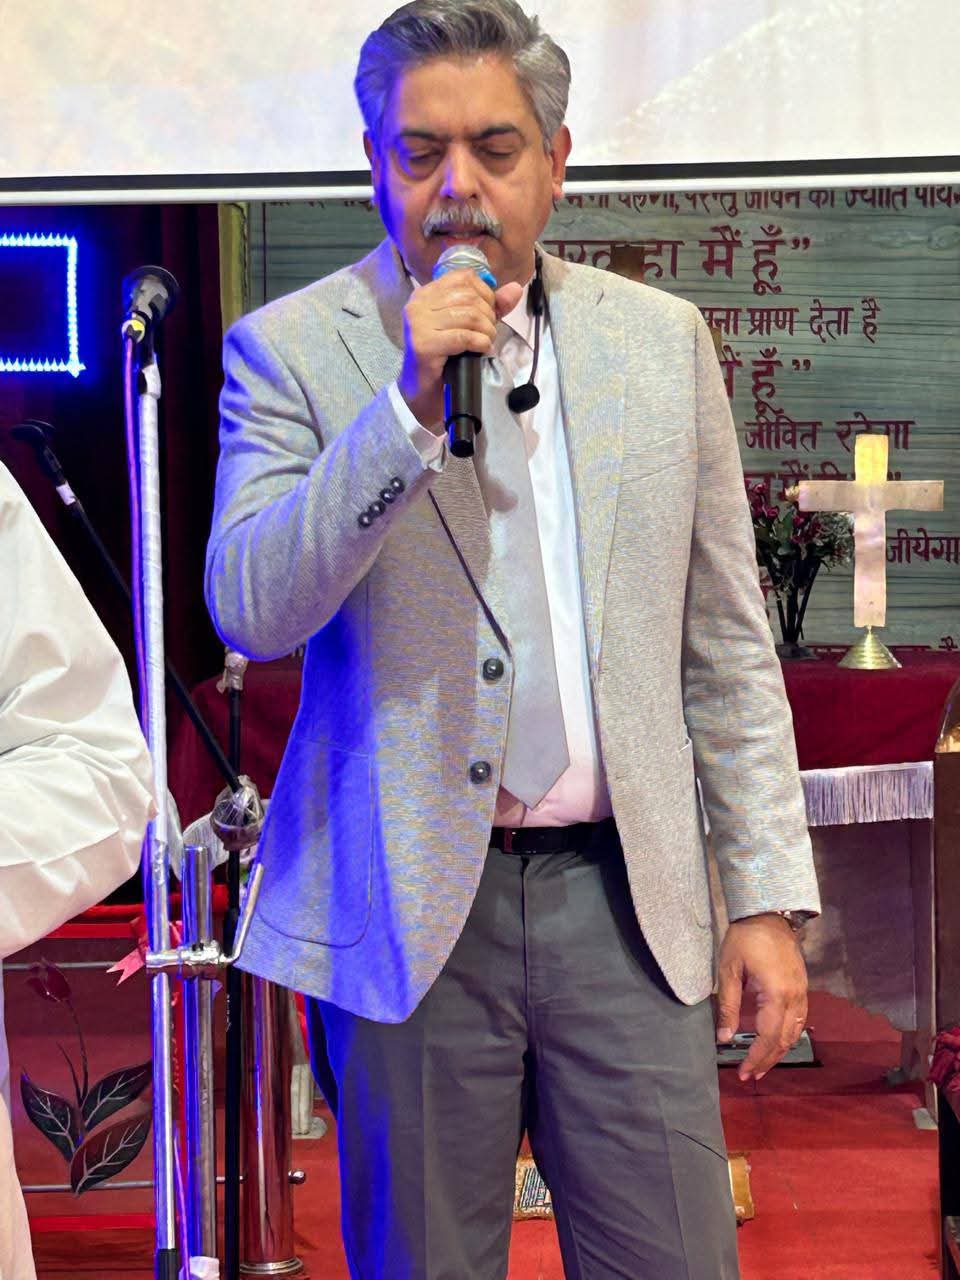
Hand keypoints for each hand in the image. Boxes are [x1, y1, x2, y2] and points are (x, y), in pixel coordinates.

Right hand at [398, 270, 523, 429]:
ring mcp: (419, 324)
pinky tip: (481, 350)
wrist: (421, 390)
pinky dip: (480, 343)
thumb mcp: (468, 324)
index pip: (464, 277)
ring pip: (469, 316)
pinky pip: (464, 337)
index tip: (488, 313)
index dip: (485, 293)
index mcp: (426, 293)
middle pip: (469, 297)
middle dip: (488, 315)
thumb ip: (491, 306)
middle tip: (488, 333)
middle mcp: (418, 304)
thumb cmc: (444, 356)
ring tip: (485, 342)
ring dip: (486, 331)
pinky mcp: (424, 344)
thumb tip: (515, 289)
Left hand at [715, 912, 807, 1082]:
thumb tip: (723, 1037)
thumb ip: (727, 1006)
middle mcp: (794, 998)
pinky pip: (799, 1020)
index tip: (743, 1072)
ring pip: (795, 1033)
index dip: (755, 1058)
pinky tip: (777, 1042)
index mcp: (776, 994)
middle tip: (750, 1075)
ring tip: (762, 1065)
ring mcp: (802, 993)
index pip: (767, 1037)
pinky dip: (788, 1036)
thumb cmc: (745, 939)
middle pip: (784, 1040)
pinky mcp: (802, 987)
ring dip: (779, 1052)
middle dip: (767, 1060)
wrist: (769, 914)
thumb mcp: (729, 970)